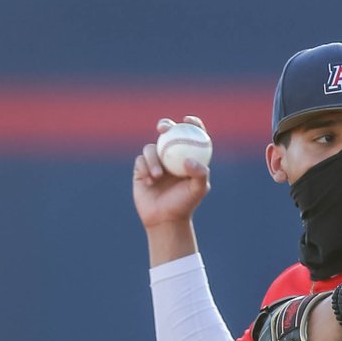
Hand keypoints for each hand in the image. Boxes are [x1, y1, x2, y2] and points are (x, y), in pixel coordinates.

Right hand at [133, 115, 210, 230]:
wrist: (165, 219)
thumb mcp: (198, 190)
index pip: (191, 135)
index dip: (191, 124)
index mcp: (188, 157)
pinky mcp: (141, 168)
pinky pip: (141, 160)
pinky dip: (146, 168)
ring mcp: (156, 161)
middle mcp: (172, 156)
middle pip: (168, 133)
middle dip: (165, 125)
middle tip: (164, 128)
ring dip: (154, 158)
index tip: (188, 121)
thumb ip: (200, 174)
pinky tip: (150, 182)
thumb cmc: (184, 205)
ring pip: (151, 148)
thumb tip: (189, 160)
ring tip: (158, 176)